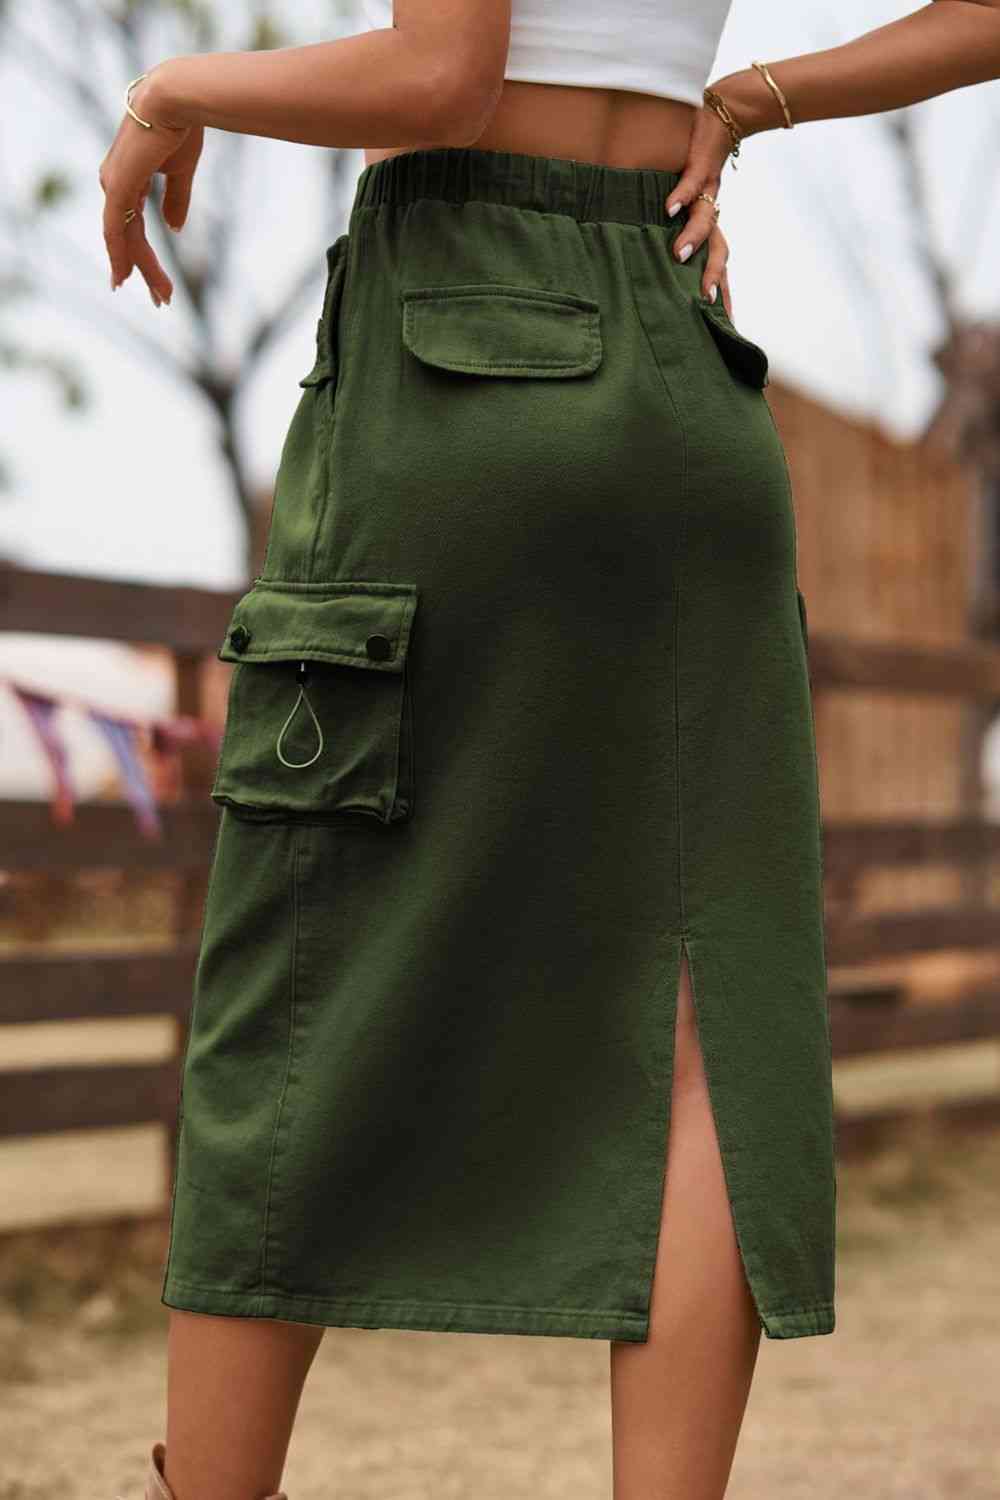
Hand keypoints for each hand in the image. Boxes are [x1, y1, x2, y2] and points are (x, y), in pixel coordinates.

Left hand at [99, 62, 203, 305]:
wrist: (176, 99)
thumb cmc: (182, 126)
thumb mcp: (180, 171)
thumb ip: (175, 200)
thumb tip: (174, 228)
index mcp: (129, 176)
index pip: (134, 224)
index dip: (143, 254)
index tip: (155, 281)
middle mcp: (115, 181)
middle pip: (128, 237)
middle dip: (146, 270)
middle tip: (162, 299)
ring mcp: (113, 184)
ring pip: (124, 239)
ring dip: (143, 270)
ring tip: (161, 297)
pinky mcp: (117, 186)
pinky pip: (115, 229)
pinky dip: (120, 255)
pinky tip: (124, 277)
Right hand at [663, 103, 735, 319]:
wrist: (724, 113)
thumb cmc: (694, 160)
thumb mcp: (684, 201)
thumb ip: (669, 229)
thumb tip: (653, 258)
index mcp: (709, 224)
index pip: (716, 264)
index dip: (721, 292)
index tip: (723, 324)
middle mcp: (711, 209)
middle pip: (718, 249)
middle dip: (712, 274)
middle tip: (705, 300)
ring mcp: (707, 188)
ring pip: (705, 218)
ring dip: (693, 236)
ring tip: (679, 254)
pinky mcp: (700, 161)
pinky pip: (692, 181)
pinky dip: (681, 194)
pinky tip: (669, 208)